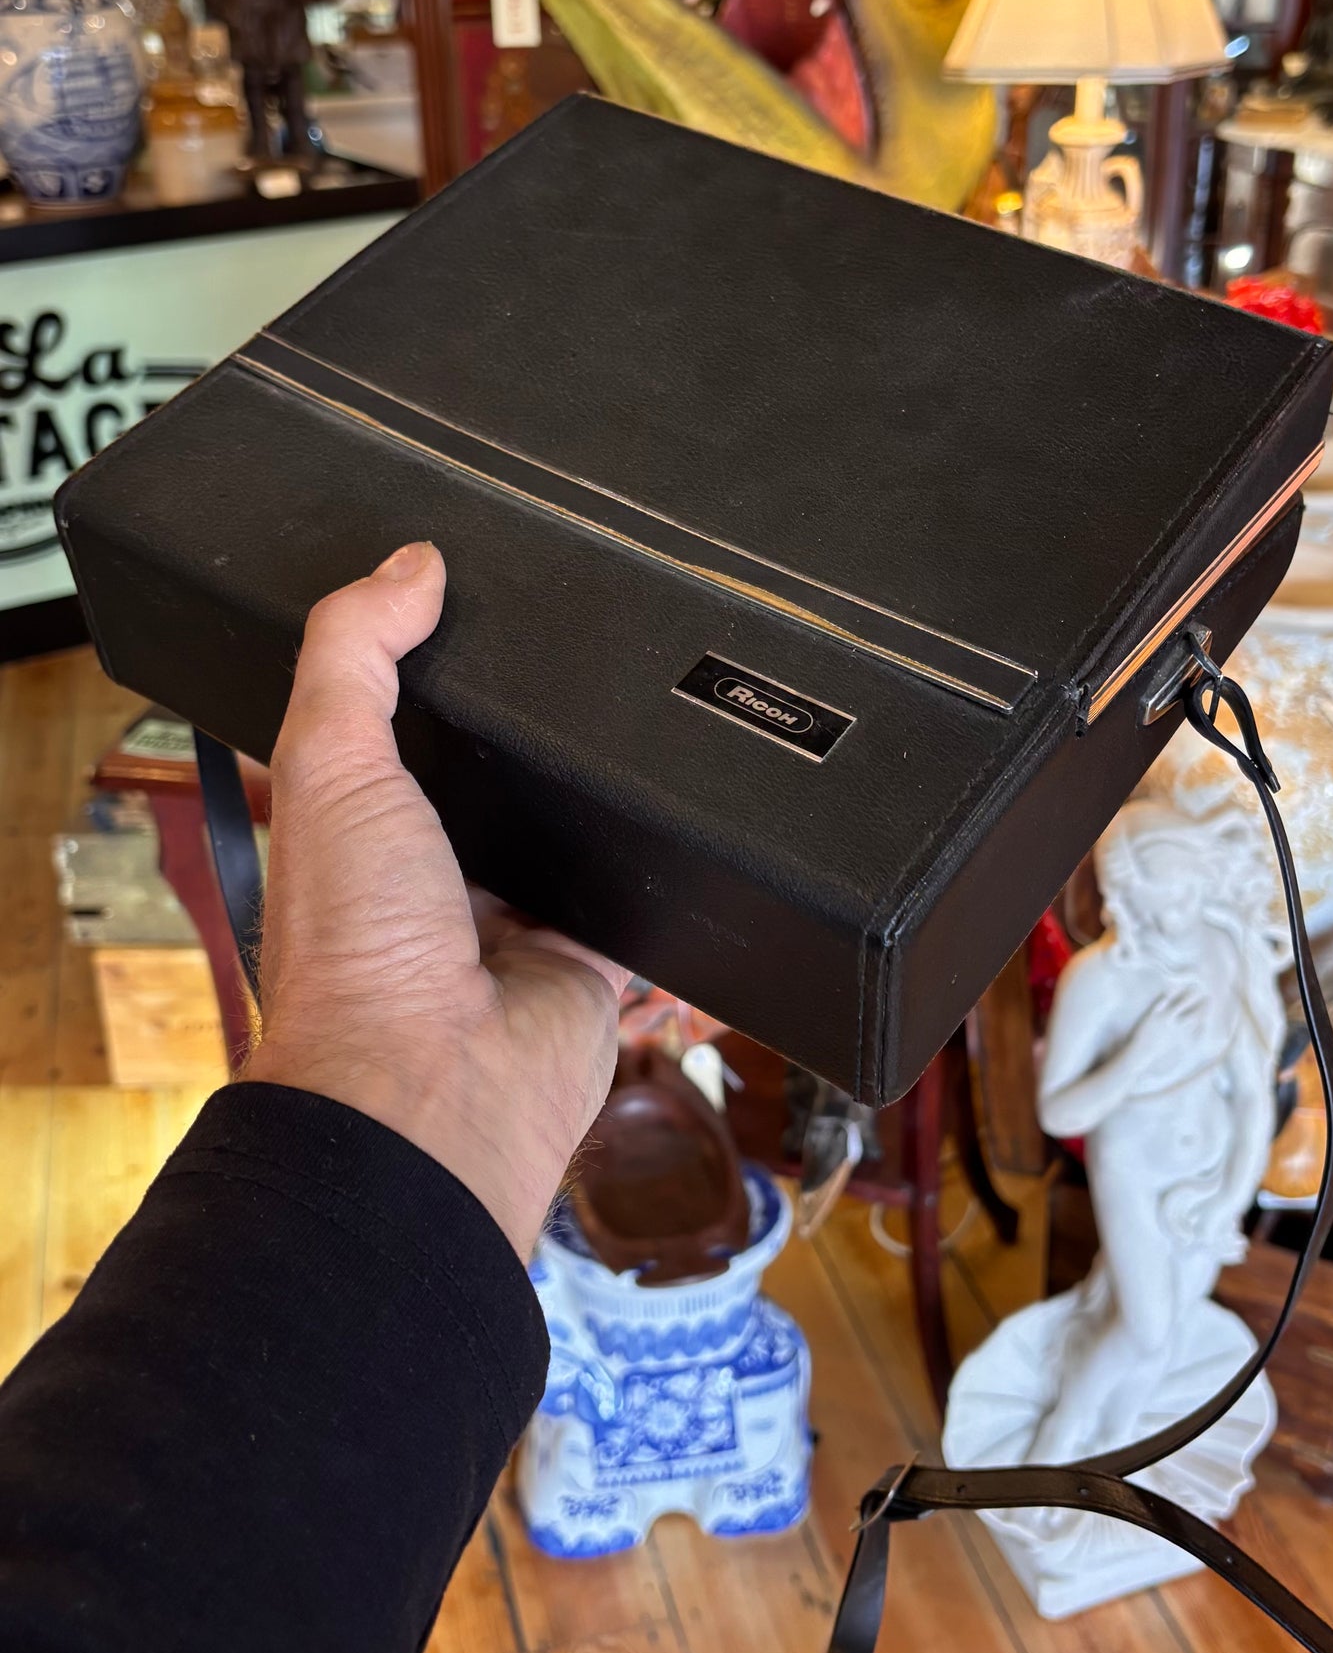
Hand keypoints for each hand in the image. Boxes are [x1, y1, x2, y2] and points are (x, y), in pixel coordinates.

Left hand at [241, 543, 627, 1258]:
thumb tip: (410, 564)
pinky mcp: (588, 963)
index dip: (424, 669)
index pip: (395, 727)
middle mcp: (434, 874)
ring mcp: (515, 921)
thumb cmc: (352, 952)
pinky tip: (682, 814)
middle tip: (578, 654)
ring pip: (572, 834)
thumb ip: (356, 654)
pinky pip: (639, 901)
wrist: (430, 1088)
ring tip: (639, 715)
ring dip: (596, 799)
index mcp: (359, 828)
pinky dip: (660, 870)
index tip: (465, 604)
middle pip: (496, 778)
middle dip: (529, 734)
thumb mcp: (329, 762)